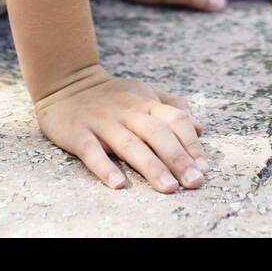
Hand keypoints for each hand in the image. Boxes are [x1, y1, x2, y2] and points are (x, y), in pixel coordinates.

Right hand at [34, 62, 209, 193]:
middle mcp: (127, 110)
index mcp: (145, 101)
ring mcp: (102, 122)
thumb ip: (172, 106)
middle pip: (157, 133)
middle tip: (194, 182)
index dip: (191, 143)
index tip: (205, 167)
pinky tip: (118, 184)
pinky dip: (104, 167)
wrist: (66, 83)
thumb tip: (199, 128)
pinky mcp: (78, 133)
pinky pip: (92, 151)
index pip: (175, 119)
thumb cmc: (112, 95)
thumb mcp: (144, 92)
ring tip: (168, 187)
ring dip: (151, 166)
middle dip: (178, 158)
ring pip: (129, 144)